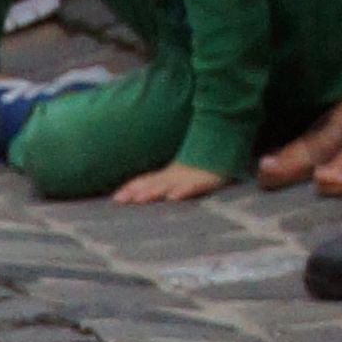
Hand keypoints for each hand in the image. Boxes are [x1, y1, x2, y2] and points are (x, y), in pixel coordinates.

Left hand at [111, 163, 228, 204]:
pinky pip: (194, 186)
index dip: (131, 188)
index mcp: (170, 174)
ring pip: (169, 185)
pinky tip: (173, 197)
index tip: (115, 198)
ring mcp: (190, 178)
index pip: (146, 181)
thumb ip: (168, 181)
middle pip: (152, 184)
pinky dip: (183, 191)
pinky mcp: (207, 180)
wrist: (226, 141)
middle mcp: (176, 176)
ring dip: (153, 191)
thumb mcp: (184, 174)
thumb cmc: (205, 162)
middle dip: (135, 192)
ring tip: (139, 199)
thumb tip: (152, 192)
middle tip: (118, 200)